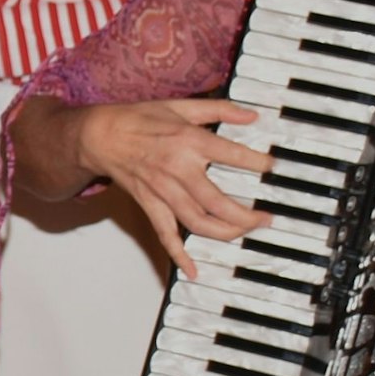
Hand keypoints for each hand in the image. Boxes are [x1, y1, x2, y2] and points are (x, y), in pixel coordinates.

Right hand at [73, 99, 273, 278]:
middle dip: (247, 215)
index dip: (258, 163)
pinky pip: (165, 234)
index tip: (273, 168)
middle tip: (266, 219)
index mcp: (189, 141)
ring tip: (245, 232)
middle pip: (219, 202)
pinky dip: (178, 255)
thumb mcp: (181, 106)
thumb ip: (219, 109)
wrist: (101, 135)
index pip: (233, 155)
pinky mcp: (150, 204)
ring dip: (225, 233)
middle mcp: (178, 169)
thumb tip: (251, 115)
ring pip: (198, 222)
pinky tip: (193, 269)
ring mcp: (163, 191)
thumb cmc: (139, 118)